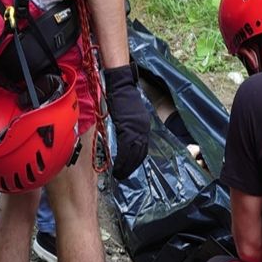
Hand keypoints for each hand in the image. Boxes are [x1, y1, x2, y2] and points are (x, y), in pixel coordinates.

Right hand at [104, 63, 148, 178]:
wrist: (119, 85)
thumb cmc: (120, 99)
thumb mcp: (126, 117)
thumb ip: (126, 130)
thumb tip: (121, 143)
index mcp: (143, 127)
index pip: (142, 149)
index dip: (135, 161)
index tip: (128, 169)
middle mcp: (143, 129)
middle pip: (139, 153)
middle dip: (131, 167)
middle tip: (123, 176)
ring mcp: (137, 128)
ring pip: (133, 153)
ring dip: (126, 166)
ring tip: (119, 174)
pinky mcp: (128, 127)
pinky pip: (126, 148)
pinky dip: (122, 159)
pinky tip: (118, 166)